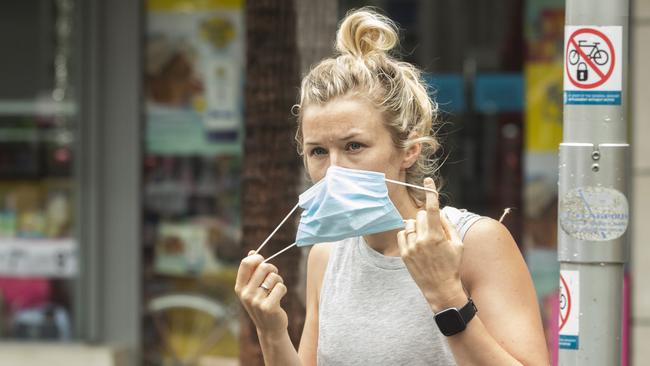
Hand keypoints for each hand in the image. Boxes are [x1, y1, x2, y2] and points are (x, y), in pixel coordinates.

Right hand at [234, 251, 288, 334]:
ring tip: (276, 289)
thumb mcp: (253, 288)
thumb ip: (251, 270)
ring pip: (274, 276)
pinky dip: (283, 289)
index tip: (263, 260)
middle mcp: (245, 294)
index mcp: (239, 287)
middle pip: (263, 267)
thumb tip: (252, 252)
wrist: (269, 328)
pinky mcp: (268, 307)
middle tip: (274, 276)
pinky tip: (279, 297)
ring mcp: (256, 301)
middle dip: (272, 269)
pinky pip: (281, 287)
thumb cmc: (262, 303)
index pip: (245, 263)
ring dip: (279, 280)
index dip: (257, 258)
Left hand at [397, 178, 466, 311]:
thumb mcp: (458, 245)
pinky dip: (409, 233)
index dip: (430, 192)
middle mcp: (422, 240)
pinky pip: (402, 233)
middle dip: (428, 218)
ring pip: (410, 223)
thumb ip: (449, 226)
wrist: (440, 288)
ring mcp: (411, 247)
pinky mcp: (404, 254)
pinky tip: (416, 242)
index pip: (433, 208)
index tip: (428, 181)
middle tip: (434, 231)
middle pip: (421, 215)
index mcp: (436, 236)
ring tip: (425, 240)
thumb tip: (441, 211)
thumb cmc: (452, 266)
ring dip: (418, 226)